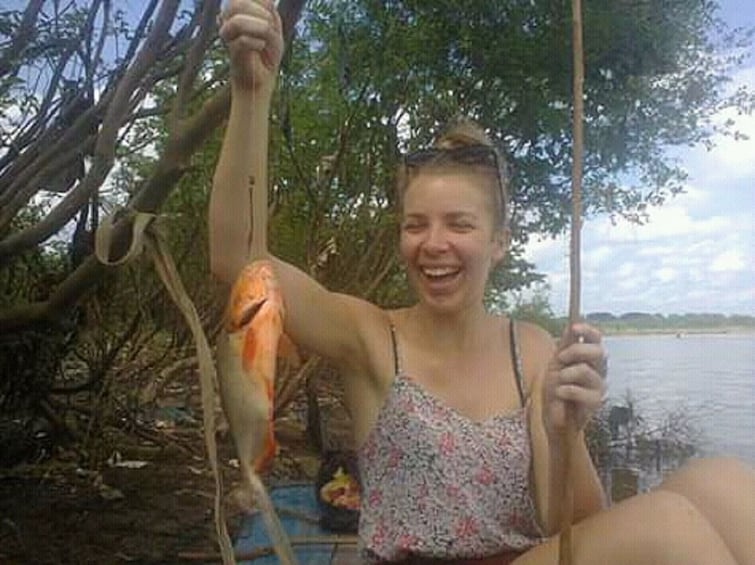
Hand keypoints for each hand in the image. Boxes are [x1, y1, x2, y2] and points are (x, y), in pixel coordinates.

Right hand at [219, 0, 283, 92]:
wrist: (263, 78)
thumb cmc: (268, 52)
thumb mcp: (274, 27)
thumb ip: (269, 11)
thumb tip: (268, 0)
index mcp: (237, 13)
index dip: (258, 1)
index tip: (271, 15)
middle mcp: (228, 22)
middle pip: (235, 4)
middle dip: (257, 10)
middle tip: (270, 23)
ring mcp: (229, 38)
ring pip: (236, 22)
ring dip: (258, 26)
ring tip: (268, 33)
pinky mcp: (232, 53)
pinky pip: (242, 41)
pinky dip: (256, 42)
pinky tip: (261, 46)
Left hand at [542, 323, 606, 438]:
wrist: (555, 418)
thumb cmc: (557, 389)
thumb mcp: (556, 365)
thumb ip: (564, 346)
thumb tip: (570, 326)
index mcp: (590, 358)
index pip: (596, 338)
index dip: (588, 331)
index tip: (574, 328)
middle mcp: (599, 370)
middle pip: (598, 351)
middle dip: (575, 351)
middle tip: (560, 359)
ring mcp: (599, 385)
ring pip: (584, 370)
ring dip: (565, 375)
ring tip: (558, 384)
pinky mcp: (596, 401)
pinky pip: (578, 390)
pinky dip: (563, 390)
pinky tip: (560, 395)